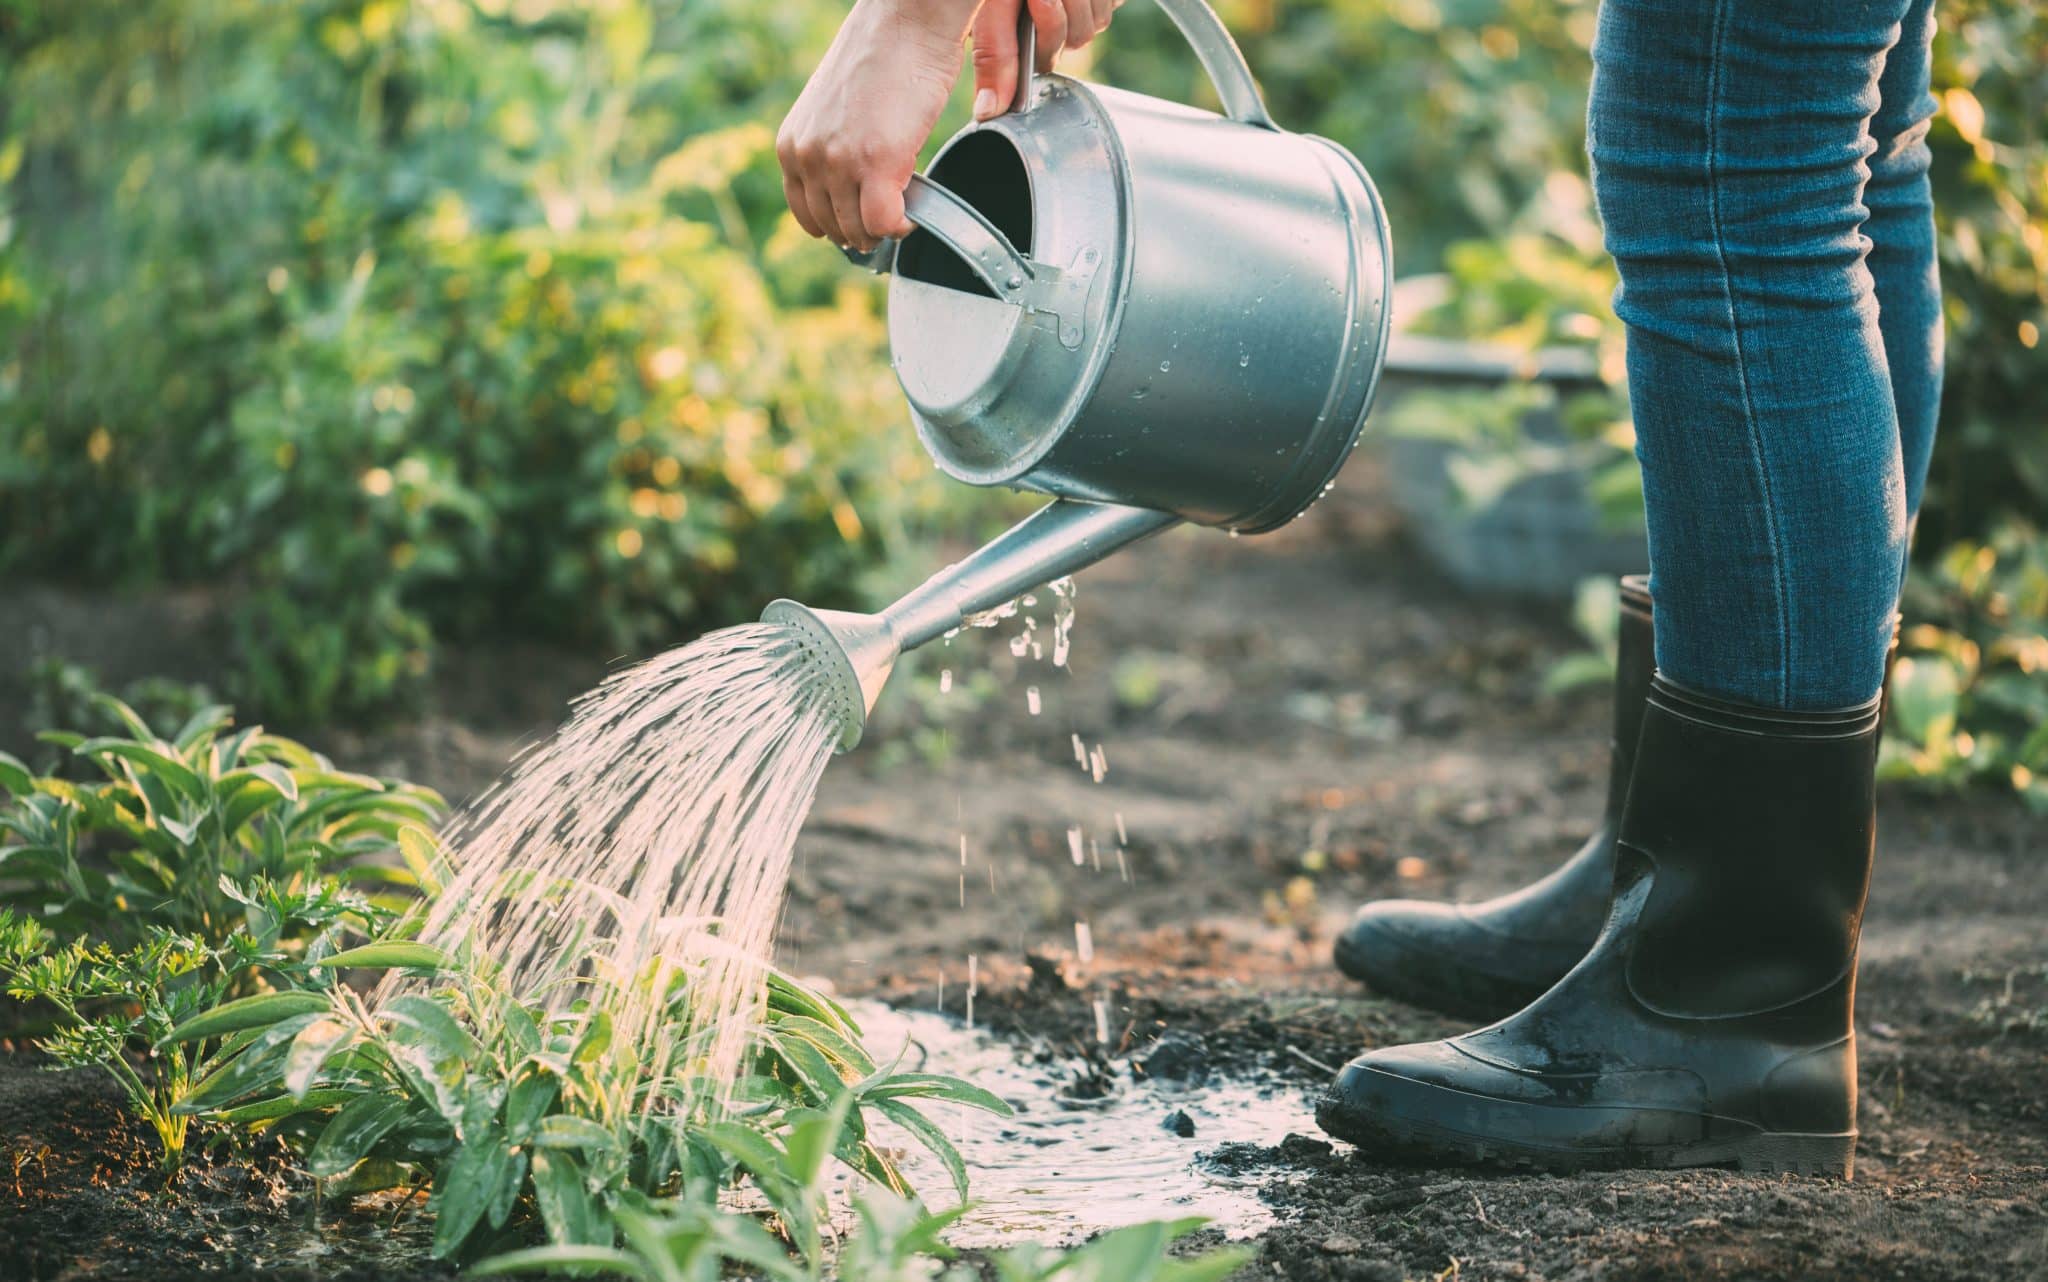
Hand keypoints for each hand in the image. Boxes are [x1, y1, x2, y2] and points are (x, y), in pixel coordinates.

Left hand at [778, 0, 1119, 251]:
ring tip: (904, 208)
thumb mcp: (835, 109)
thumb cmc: (882, 56)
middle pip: (833, 227)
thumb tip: (849, 186)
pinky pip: (885, 223)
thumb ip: (831, 147)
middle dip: (863, 229)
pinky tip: (914, 212)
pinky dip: (902, 226)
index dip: (837, 223)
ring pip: (859, 230)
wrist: (907, 21)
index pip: (806, 212)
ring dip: (884, 228)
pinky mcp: (876, 164)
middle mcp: (807, 156)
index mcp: (792, 144)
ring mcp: (838, 163)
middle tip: (890, 216)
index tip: (862, 219)